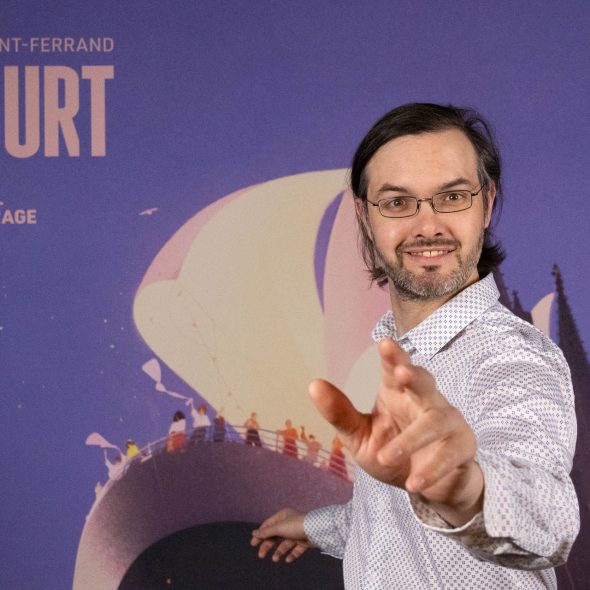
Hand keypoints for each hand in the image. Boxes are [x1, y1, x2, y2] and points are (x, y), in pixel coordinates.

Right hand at [251, 508, 309, 562]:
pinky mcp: (304, 541)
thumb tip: (254, 533)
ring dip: (279, 552)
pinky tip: (288, 560)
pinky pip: (295, 549)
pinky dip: (291, 554)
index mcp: (282, 516)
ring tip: (275, 559)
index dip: (260, 534)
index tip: (253, 544)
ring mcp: (296, 533)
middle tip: (261, 555)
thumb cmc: (296, 525)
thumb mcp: (279, 527)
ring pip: (284, 544)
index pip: (268, 525)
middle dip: (268, 545)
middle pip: (275, 536)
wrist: (317, 530)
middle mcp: (288, 524)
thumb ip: (267, 532)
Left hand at [310, 339, 482, 525]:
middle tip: (402, 372)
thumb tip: (313, 385)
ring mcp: (447, 420)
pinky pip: (450, 453)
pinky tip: (413, 482)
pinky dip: (431, 468)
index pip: (394, 368)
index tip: (384, 344)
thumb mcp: (360, 436)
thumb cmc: (392, 453)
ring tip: (385, 457)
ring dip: (411, 440)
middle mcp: (424, 400)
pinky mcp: (462, 445)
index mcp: (397, 392)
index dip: (392, 356)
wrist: (428, 488)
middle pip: (423, 381)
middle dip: (414, 375)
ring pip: (434, 421)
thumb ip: (340, 413)